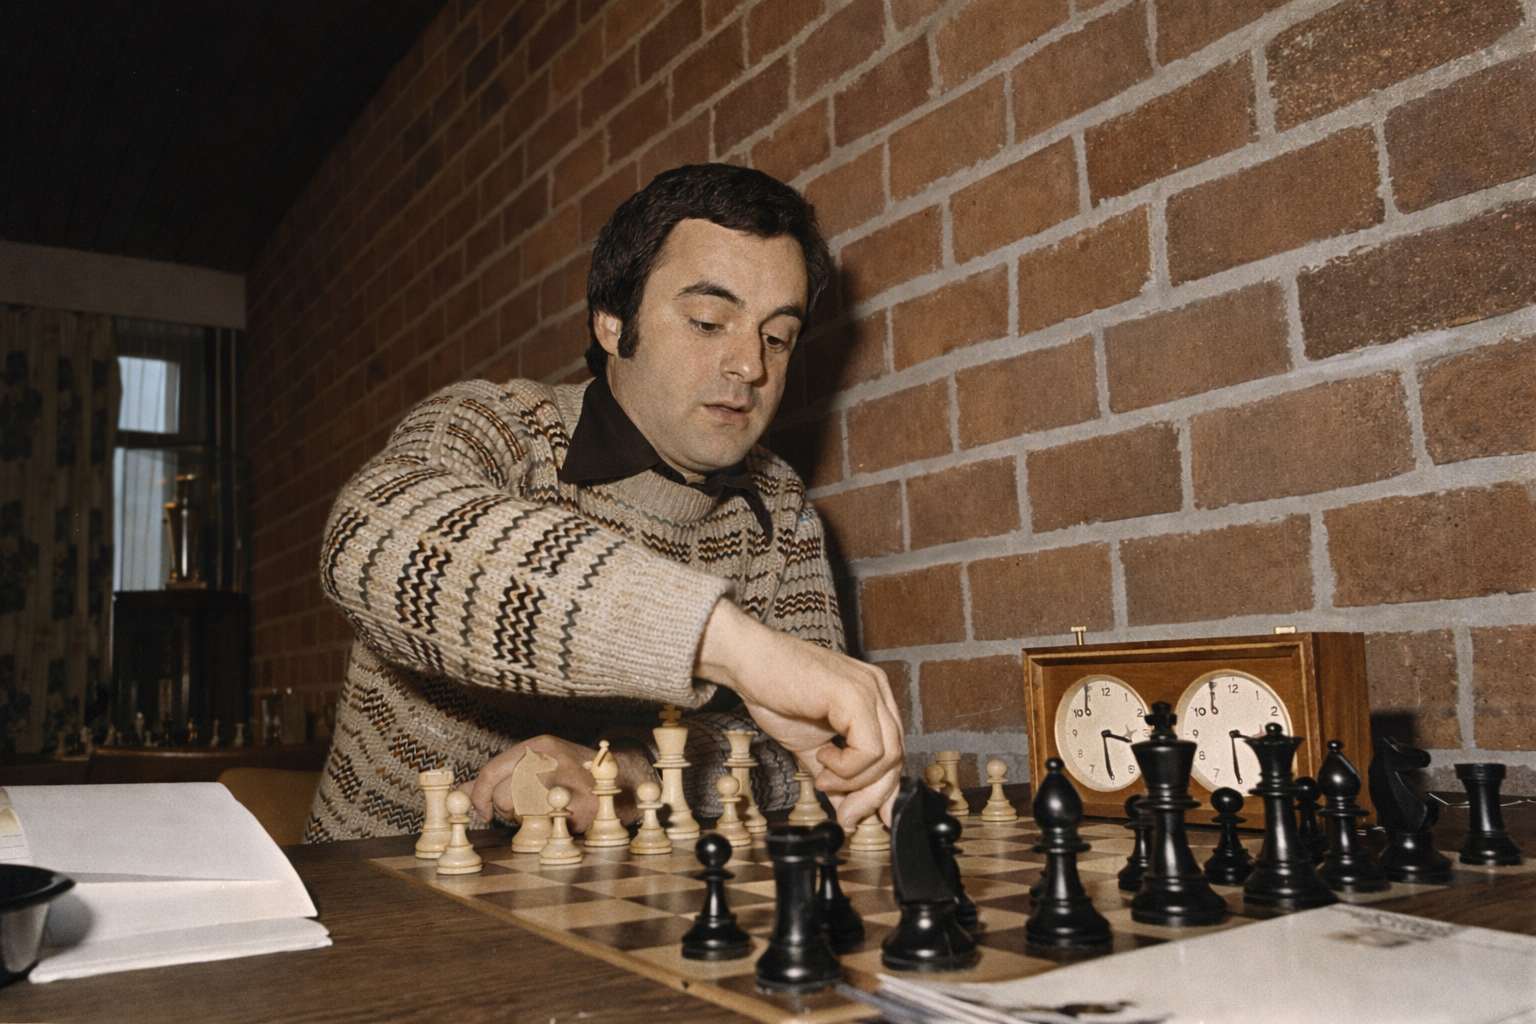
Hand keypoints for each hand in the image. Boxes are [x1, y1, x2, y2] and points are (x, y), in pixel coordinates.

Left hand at [459, 735, 654, 832]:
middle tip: (520, 814)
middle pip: (504, 795)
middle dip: (506, 812)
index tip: (483, 814)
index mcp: (539, 746)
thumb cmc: (571, 777)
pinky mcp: (583, 807)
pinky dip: (546, 828)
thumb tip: (461, 793)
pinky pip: (546, 825)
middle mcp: (552, 758)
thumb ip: (497, 779)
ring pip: (523, 811)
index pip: (491, 771)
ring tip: (542, 814)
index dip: (481, 798)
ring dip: (526, 821)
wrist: (622, 783)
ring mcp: (568, 781)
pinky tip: (558, 821)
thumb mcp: (535, 767)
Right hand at [695, 599, 903, 828]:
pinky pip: (869, 749)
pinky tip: (822, 757)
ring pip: (887, 756)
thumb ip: (833, 774)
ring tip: (823, 778)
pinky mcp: (855, 694)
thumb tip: (845, 808)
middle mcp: (877, 691)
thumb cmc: (774, 692)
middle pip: (895, 757)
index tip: (862, 816)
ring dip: (854, 782)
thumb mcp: (810, 745)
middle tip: (846, 816)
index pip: (892, 752)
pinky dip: (847, 767)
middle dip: (871, 796)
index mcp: (872, 699)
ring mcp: (870, 690)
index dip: (882, 790)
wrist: (748, 662)